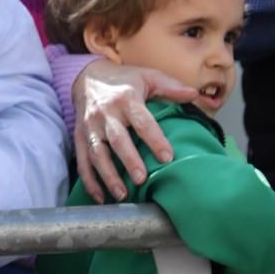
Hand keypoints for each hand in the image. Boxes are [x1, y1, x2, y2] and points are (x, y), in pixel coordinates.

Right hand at [73, 60, 197, 202]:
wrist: (86, 77)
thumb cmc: (123, 80)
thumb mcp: (148, 77)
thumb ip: (171, 87)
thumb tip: (195, 94)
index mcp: (126, 98)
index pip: (142, 121)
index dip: (155, 139)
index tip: (167, 157)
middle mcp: (105, 113)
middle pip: (117, 139)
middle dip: (128, 160)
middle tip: (141, 179)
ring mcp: (90, 127)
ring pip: (97, 153)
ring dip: (107, 175)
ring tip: (121, 193)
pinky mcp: (79, 136)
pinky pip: (82, 160)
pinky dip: (89, 180)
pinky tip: (100, 197)